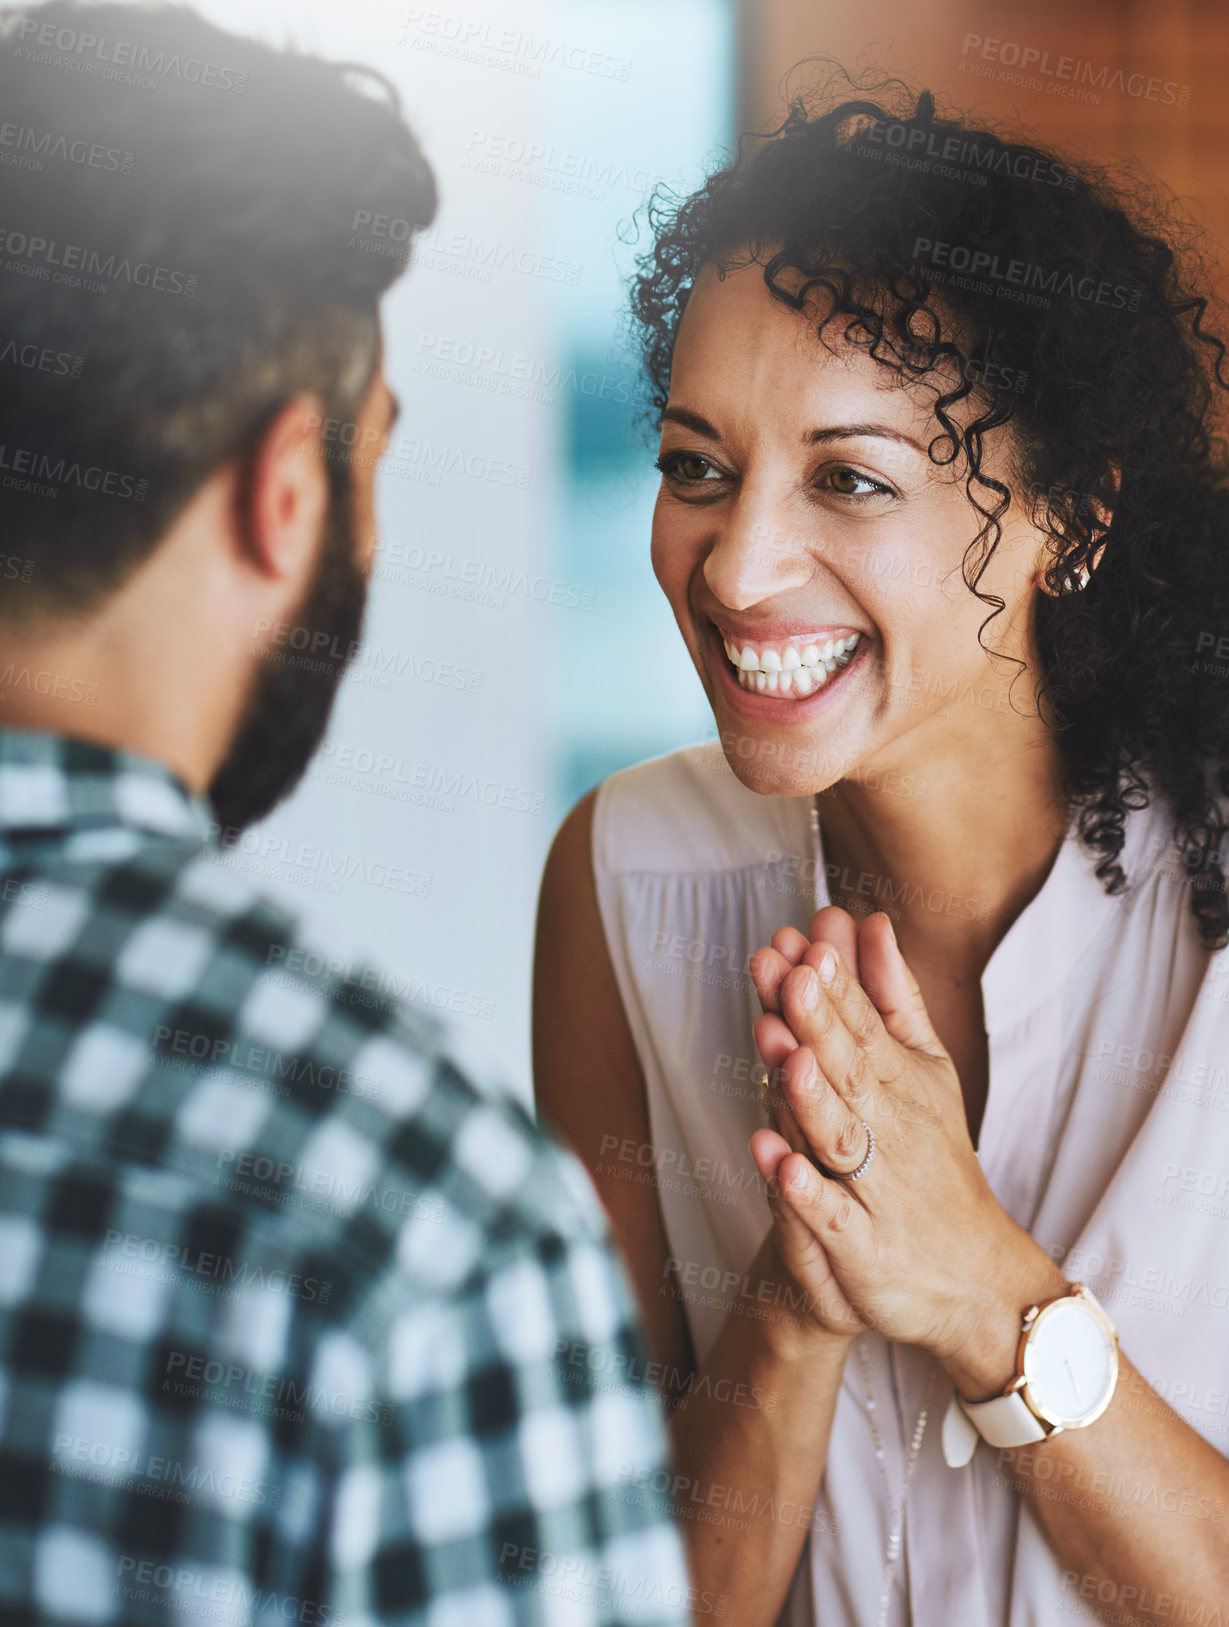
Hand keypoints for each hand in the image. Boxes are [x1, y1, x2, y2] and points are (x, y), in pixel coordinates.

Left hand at [747, 909, 1065, 1395]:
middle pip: (847, 1070)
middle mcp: (889, 1127)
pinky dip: (805, 1193)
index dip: (833, 989)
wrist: (971, 1271)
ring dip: (810, 1097)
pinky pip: (830, 1216)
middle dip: (816, 1024)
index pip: (861, 1026)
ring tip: (787, 1056)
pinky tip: (780, 1165)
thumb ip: (889, 994)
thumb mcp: (921, 1066)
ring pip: (838, 1136)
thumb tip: (870, 918)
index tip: (806, 945)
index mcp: (898, 1081)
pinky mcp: (861, 1245)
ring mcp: (875, 1186)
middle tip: (787, 977)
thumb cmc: (933, 1154)